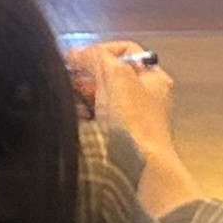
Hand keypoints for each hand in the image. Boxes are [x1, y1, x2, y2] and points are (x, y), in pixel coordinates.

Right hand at [71, 38, 198, 217]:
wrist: (137, 170)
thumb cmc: (137, 123)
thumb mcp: (116, 75)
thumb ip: (96, 56)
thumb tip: (77, 53)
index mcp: (153, 79)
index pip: (125, 53)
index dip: (101, 51)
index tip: (80, 58)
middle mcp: (142, 100)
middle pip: (106, 77)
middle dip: (85, 78)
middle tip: (70, 80)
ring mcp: (127, 121)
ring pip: (94, 100)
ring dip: (80, 99)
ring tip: (73, 103)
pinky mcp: (112, 141)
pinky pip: (90, 122)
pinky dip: (80, 119)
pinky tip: (76, 121)